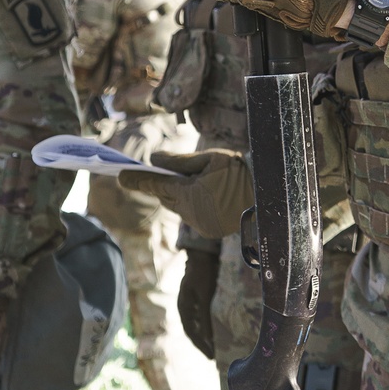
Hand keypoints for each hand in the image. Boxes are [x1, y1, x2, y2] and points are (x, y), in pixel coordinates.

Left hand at [117, 148, 252, 239]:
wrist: (269, 196)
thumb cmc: (240, 171)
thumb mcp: (210, 159)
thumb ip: (179, 161)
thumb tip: (154, 159)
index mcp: (190, 194)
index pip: (156, 185)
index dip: (136, 180)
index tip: (119, 175)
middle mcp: (191, 213)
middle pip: (165, 197)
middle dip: (161, 185)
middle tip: (153, 172)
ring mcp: (200, 224)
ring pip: (177, 207)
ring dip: (178, 195)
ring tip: (190, 181)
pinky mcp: (208, 230)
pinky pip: (190, 215)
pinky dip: (190, 204)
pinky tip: (204, 193)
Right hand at [177, 248, 220, 358]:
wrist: (202, 253)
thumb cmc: (204, 273)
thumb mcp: (206, 296)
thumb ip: (206, 317)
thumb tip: (208, 338)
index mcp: (184, 307)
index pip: (191, 333)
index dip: (201, 346)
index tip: (212, 356)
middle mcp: (185, 306)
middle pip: (193, 330)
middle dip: (203, 344)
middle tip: (214, 356)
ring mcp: (190, 301)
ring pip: (197, 324)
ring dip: (205, 335)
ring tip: (216, 345)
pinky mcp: (196, 296)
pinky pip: (201, 315)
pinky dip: (207, 325)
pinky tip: (216, 328)